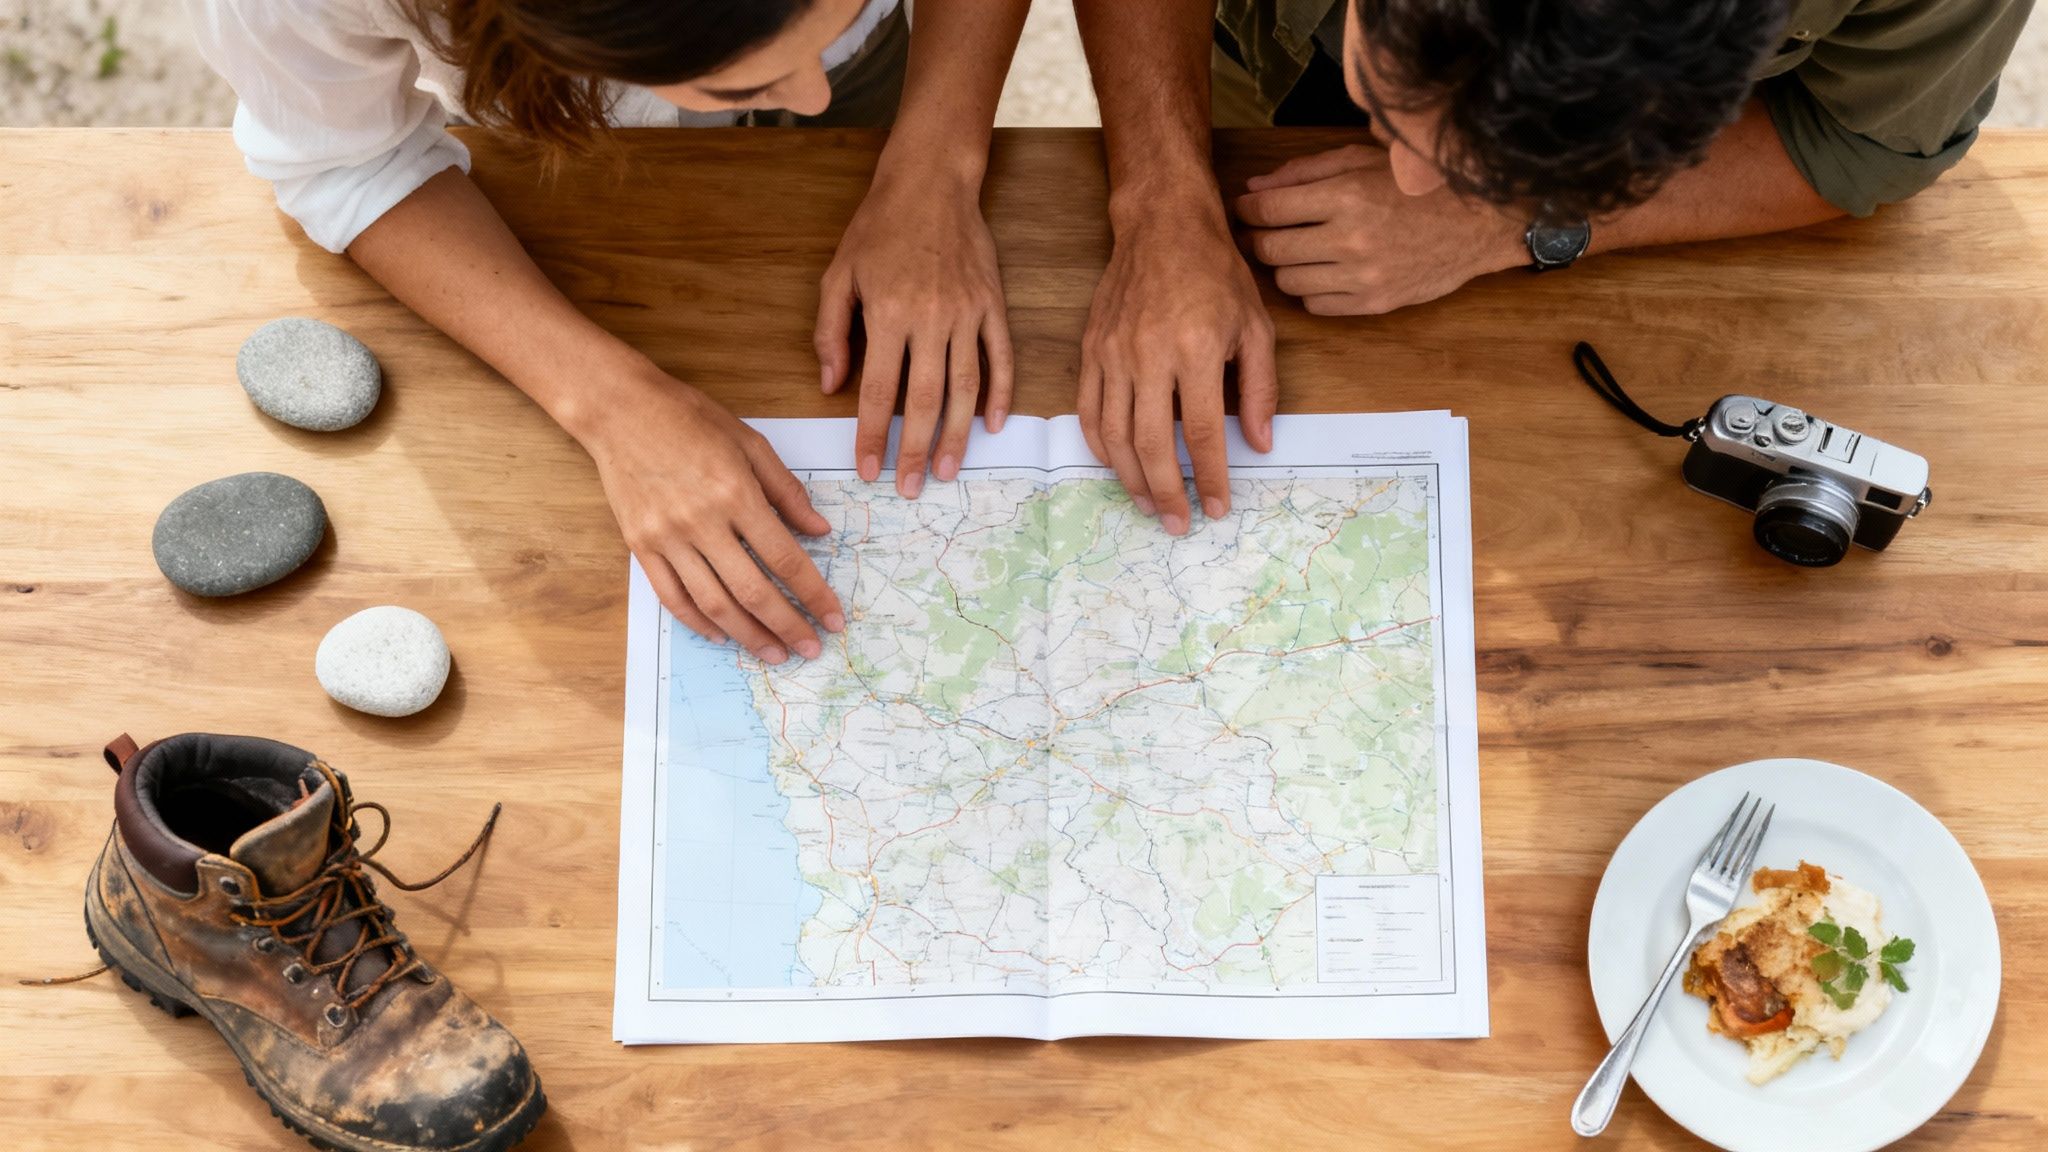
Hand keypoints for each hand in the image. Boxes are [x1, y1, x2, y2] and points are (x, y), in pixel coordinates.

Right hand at [582, 366, 844, 663]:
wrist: (619, 409)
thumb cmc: (688, 417)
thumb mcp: (750, 442)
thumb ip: (787, 491)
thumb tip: (820, 531)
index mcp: (736, 494)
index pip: (785, 558)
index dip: (813, 594)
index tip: (833, 618)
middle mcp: (702, 522)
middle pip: (752, 591)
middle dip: (787, 626)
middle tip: (811, 649)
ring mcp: (667, 538)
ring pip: (713, 603)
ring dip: (748, 635)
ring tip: (774, 653)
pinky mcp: (640, 546)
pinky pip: (672, 596)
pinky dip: (698, 622)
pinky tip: (721, 635)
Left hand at [815, 164, 1012, 497]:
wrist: (932, 182)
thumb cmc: (879, 228)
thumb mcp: (839, 274)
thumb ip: (831, 331)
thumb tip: (829, 384)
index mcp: (889, 313)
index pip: (878, 391)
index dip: (872, 435)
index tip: (868, 469)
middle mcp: (931, 318)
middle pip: (926, 400)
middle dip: (917, 450)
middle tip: (912, 488)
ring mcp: (968, 313)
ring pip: (966, 387)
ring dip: (958, 435)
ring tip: (950, 470)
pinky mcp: (993, 305)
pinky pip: (1001, 359)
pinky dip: (1001, 395)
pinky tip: (993, 426)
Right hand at [1078, 196, 1276, 535]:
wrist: (1162, 225)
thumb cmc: (1215, 273)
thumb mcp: (1255, 327)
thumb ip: (1260, 389)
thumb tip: (1260, 444)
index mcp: (1194, 349)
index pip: (1203, 432)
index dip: (1211, 477)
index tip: (1217, 507)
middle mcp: (1148, 354)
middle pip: (1152, 443)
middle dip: (1166, 491)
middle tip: (1178, 523)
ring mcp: (1113, 353)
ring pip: (1114, 435)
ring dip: (1131, 478)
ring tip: (1149, 504)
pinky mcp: (1091, 349)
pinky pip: (1088, 411)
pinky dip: (1101, 446)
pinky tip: (1118, 466)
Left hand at [1236, 144, 1526, 314]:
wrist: (1478, 221)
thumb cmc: (1417, 185)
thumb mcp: (1362, 160)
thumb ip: (1304, 173)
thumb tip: (1253, 189)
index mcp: (1346, 195)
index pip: (1267, 209)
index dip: (1246, 209)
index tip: (1245, 208)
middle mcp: (1350, 239)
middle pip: (1270, 249)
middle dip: (1258, 238)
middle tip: (1262, 231)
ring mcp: (1362, 276)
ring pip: (1288, 281)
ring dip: (1285, 266)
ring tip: (1298, 250)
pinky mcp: (1374, 303)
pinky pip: (1316, 306)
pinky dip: (1312, 290)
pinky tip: (1325, 272)